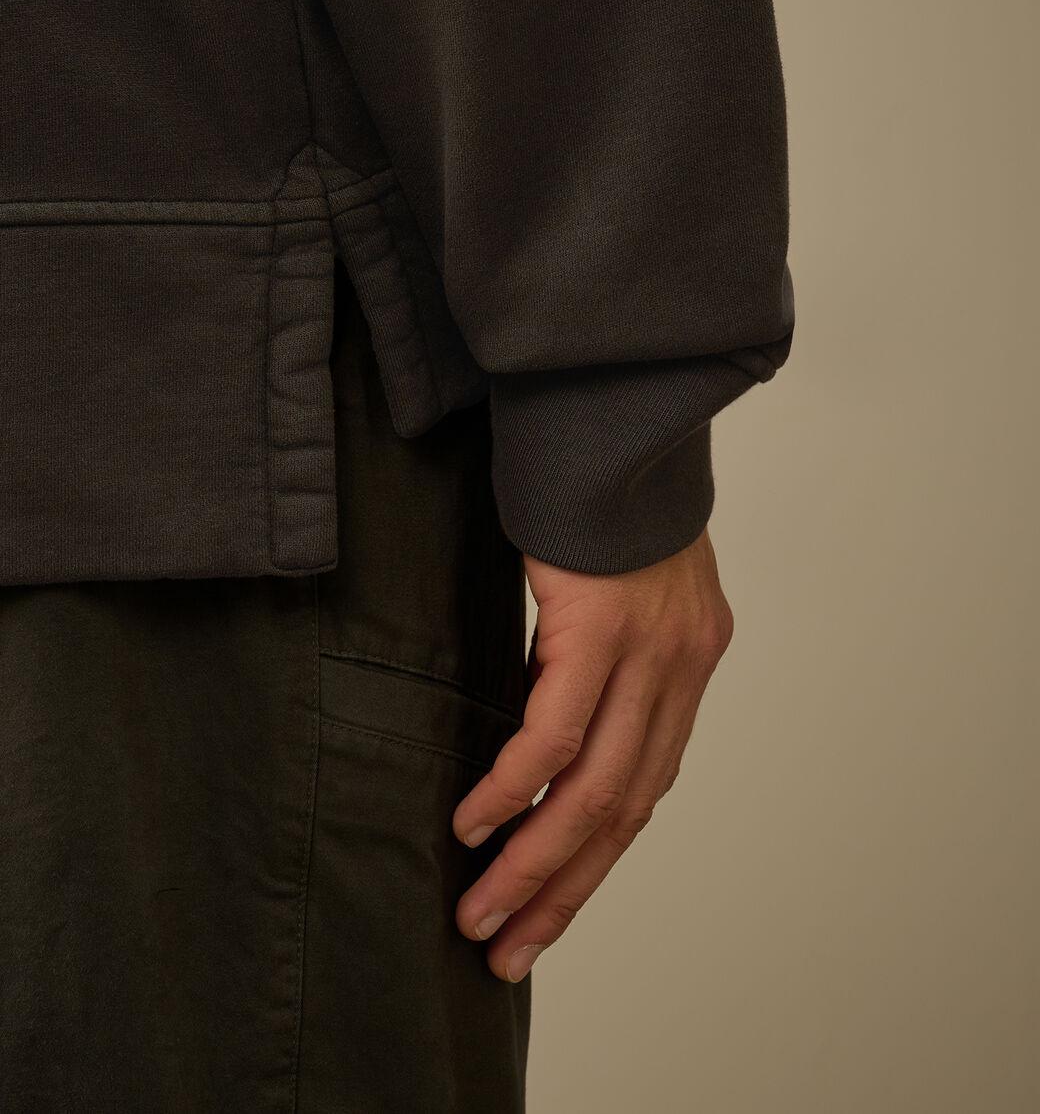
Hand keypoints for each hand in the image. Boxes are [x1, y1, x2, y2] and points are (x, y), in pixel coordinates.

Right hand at [452, 525, 734, 982]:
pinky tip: (474, 826)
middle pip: (627, 809)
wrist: (612, 409)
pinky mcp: (601, 627)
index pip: (648, 786)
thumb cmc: (600, 493)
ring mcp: (648, 652)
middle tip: (510, 950)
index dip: (598, 858)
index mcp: (689, 662)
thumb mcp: (620, 585)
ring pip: (594, 790)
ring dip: (535, 864)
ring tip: (481, 915)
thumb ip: (602, 655)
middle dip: (566, 890)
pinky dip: (514, 790)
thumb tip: (547, 716)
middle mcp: (682, 668)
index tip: (551, 908)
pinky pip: (553, 734)